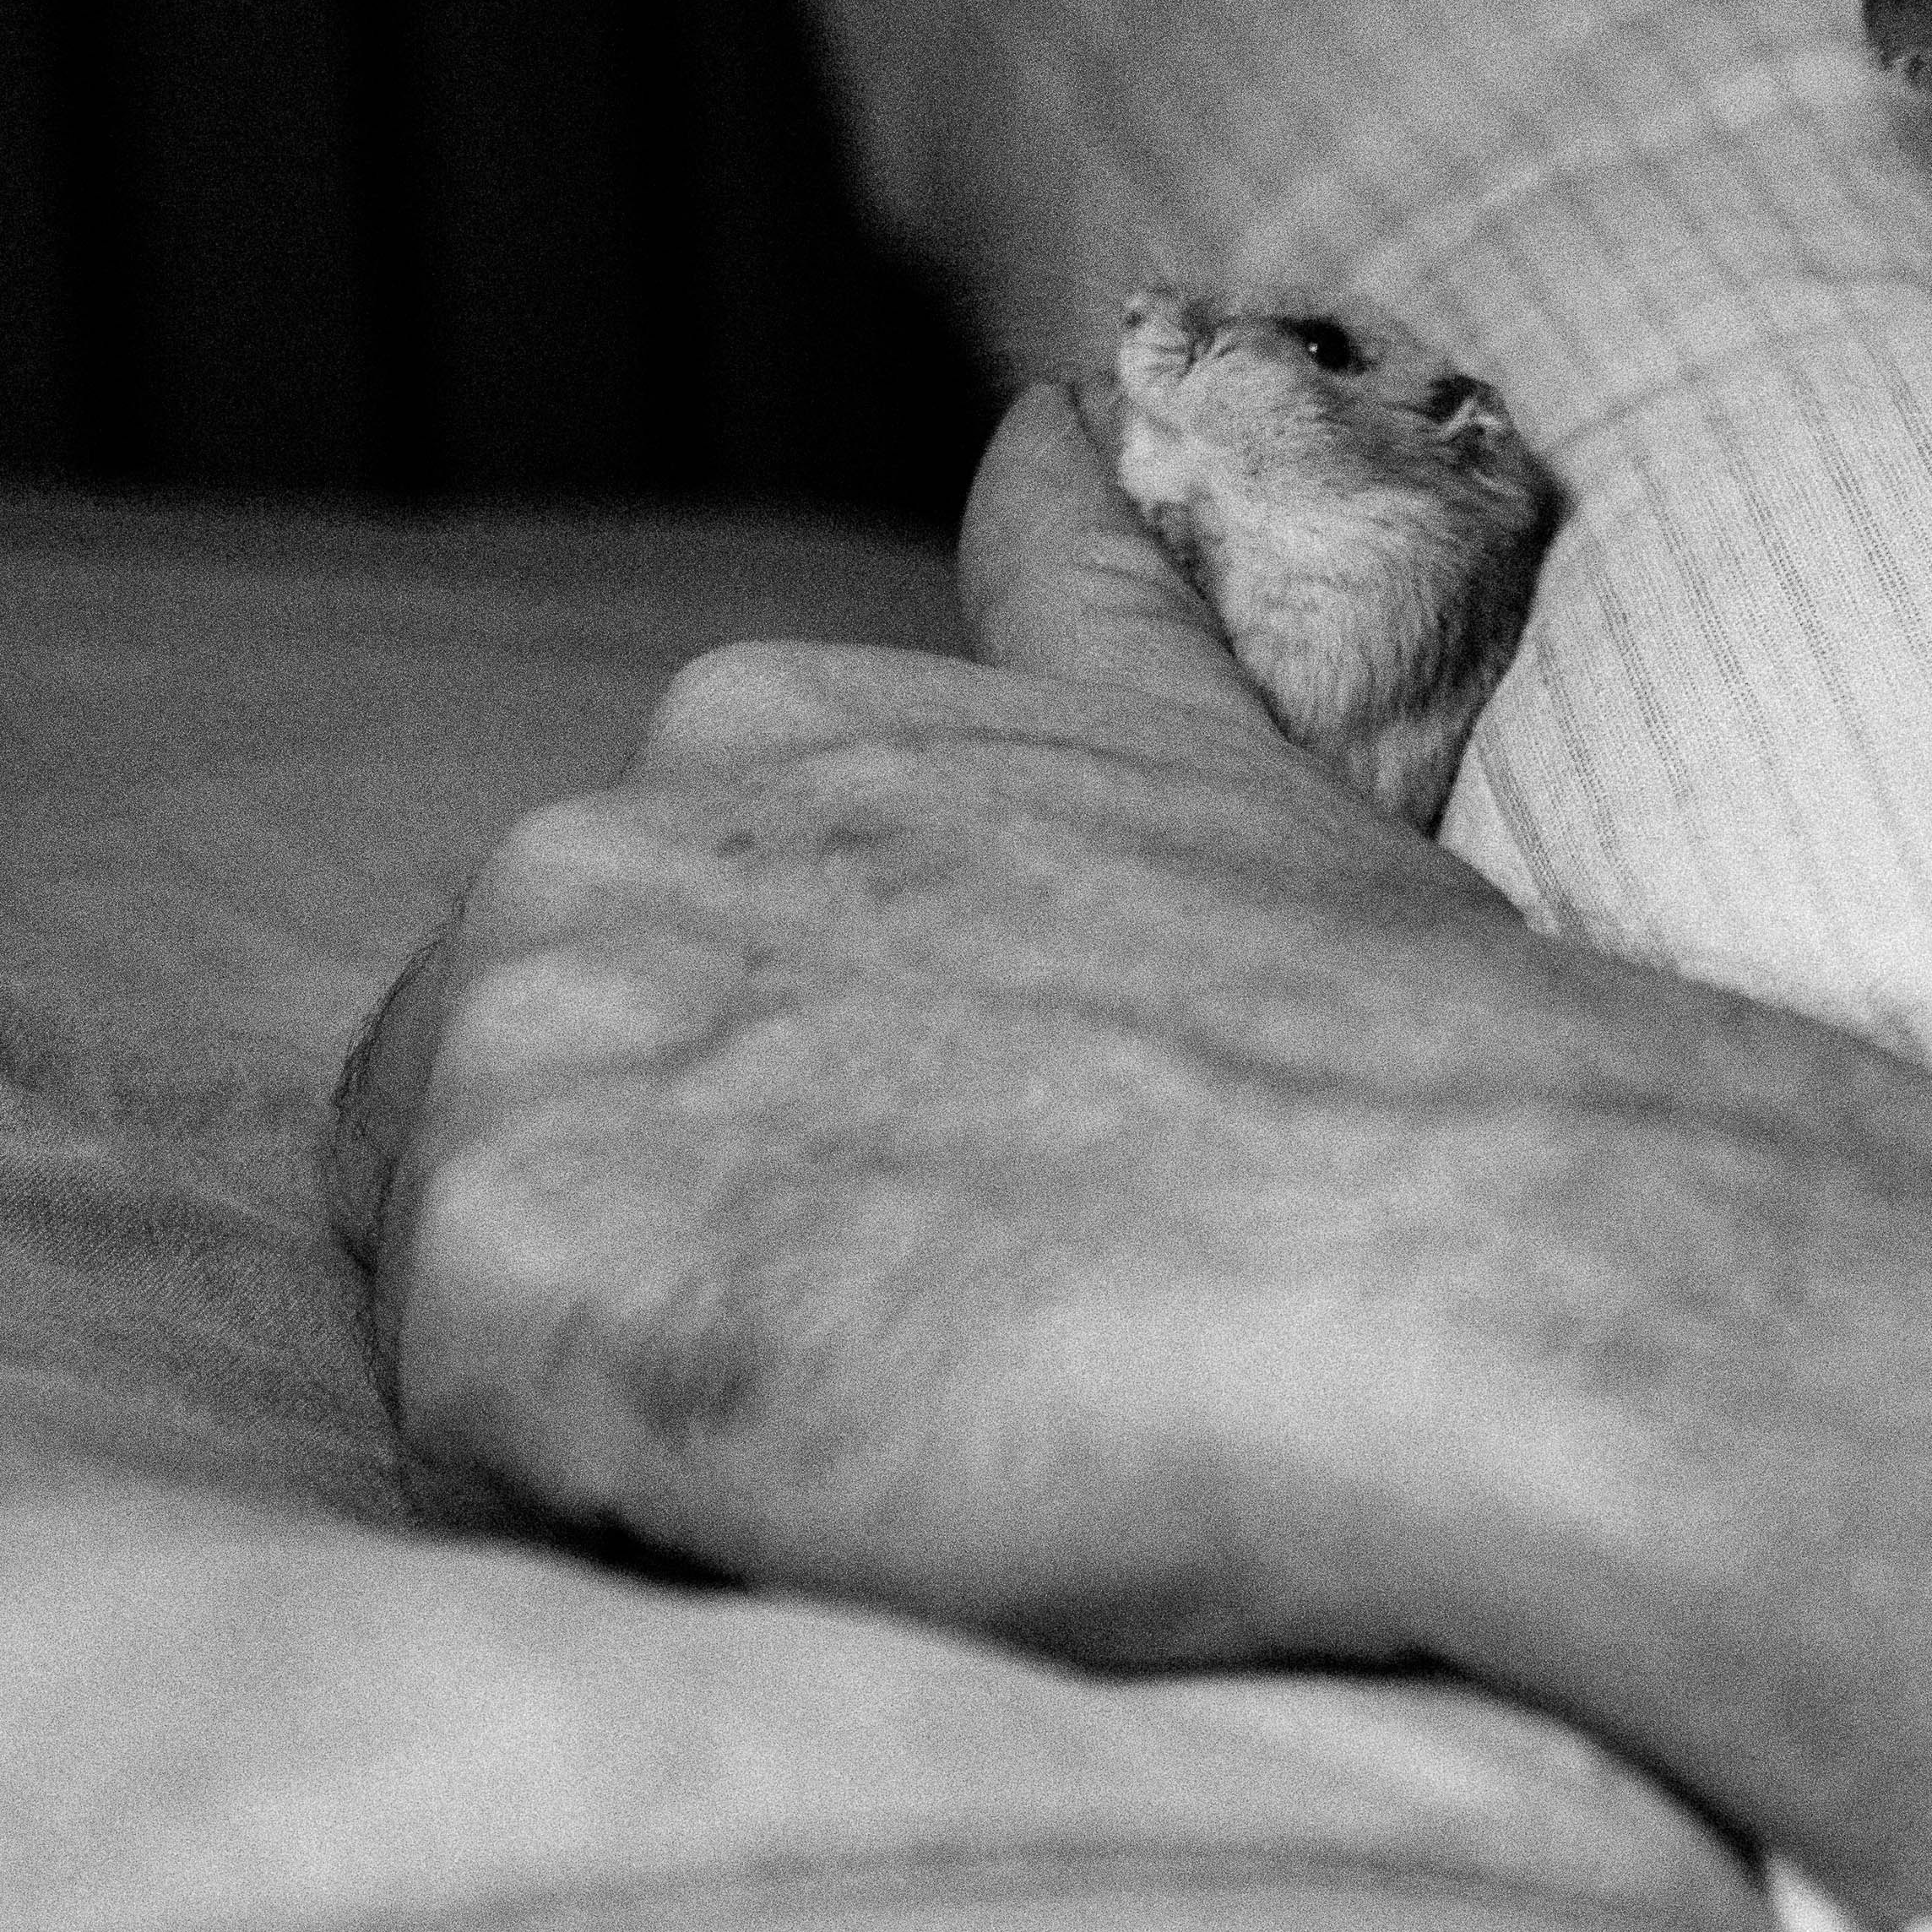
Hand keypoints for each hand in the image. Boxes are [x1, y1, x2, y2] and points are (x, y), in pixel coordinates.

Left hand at [326, 386, 1784, 1663]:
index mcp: (734, 734)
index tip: (921, 1219)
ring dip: (639, 1394)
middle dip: (652, 1266)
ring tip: (898, 1407)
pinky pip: (481, 1458)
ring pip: (472, 1308)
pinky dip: (623, 1505)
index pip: (599, 998)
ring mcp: (519, 1052)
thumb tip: (1037, 426)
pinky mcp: (500, 1272)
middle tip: (916, 1346)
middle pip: (482, 1144)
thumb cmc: (1371, 1054)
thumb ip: (1076, 600)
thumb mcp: (1206, 751)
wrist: (1458, 1254)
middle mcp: (577, 852)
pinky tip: (837, 1474)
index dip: (736, 1152)